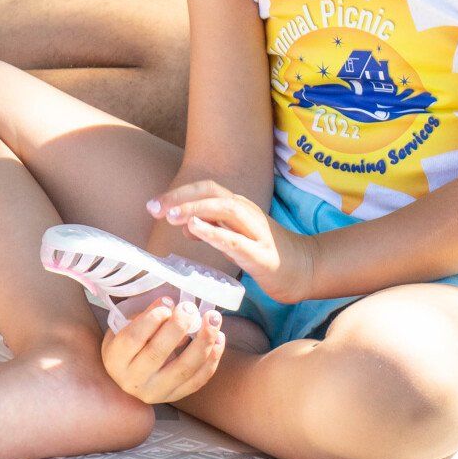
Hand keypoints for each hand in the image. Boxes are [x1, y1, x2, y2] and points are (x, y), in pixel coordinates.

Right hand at [99, 295, 226, 403]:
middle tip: (190, 307)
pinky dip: (212, 359)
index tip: (168, 302)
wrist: (128, 377)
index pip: (133, 338)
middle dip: (179, 326)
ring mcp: (155, 392)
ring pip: (184, 369)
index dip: (152, 318)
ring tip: (213, 318)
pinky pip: (198, 380)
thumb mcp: (125, 326)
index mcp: (115, 359)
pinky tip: (219, 339)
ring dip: (203, 341)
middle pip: (158, 353)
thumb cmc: (128, 343)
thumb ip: (145, 316)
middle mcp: (132, 380)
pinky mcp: (175, 397)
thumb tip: (172, 306)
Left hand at [150, 181, 317, 303]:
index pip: (205, 189)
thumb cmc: (265, 252)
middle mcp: (247, 212)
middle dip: (180, 197)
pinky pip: (234, 240)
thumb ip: (211, 227)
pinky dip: (213, 232)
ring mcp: (256, 231)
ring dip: (195, 209)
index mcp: (239, 206)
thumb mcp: (233, 237)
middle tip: (154, 208)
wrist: (304, 269)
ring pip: (224, 209)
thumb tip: (185, 223)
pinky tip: (195, 230)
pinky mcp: (261, 254)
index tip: (153, 205)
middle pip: (211, 192)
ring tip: (170, 216)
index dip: (178, 193)